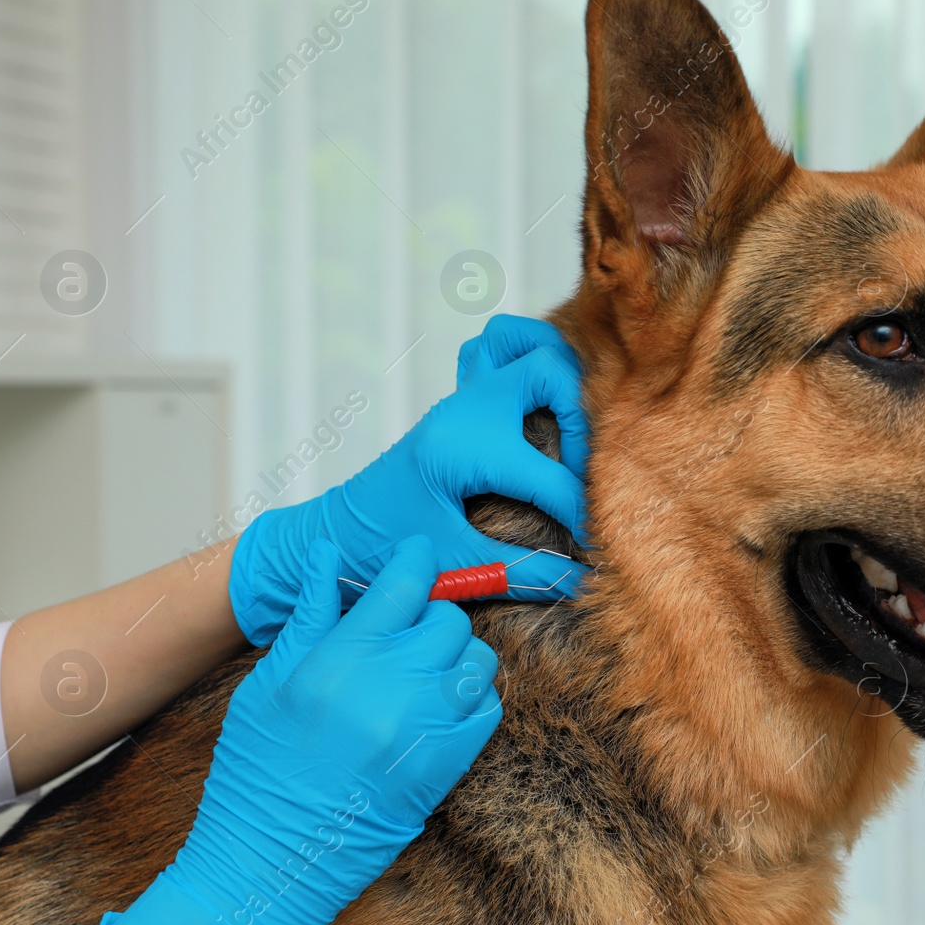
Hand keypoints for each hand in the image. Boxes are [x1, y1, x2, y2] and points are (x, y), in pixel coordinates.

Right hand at [101, 537, 498, 924]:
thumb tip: (327, 555)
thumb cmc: (259, 767)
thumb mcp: (269, 681)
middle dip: (429, 615)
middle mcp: (394, 685)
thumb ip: (310, 614)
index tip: (415, 555)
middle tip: (404, 630)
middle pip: (448, 618)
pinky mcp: (448, 764)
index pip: (405, 583)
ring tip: (420, 670)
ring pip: (476, 659)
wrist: (273, 857)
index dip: (415, 560)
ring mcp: (427, 726)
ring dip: (455, 656)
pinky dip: (470, 699)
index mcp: (344, 657)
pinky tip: (435, 706)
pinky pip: (486, 708)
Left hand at [229, 314, 590, 645]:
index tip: (593, 545)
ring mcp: (462, 398)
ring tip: (577, 425)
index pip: (549, 474)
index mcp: (463, 449)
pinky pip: (496, 351)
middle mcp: (466, 411)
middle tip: (590, 471)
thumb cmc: (382, 551)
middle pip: (550, 371)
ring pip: (523, 342)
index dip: (581, 512)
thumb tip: (581, 582)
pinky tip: (545, 406)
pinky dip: (527, 360)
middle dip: (585, 419)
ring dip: (560, 371)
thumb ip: (521, 572)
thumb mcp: (454, 566)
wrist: (331, 535)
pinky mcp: (460, 401)